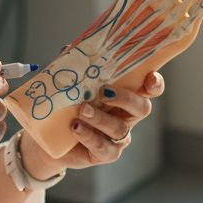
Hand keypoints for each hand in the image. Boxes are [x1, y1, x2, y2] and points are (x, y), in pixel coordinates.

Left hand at [20, 72, 164, 178]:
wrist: (48, 139)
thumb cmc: (65, 108)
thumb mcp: (69, 85)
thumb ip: (73, 67)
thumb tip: (69, 49)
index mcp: (123, 96)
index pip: (148, 89)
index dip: (154, 83)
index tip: (149, 77)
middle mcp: (126, 116)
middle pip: (142, 108)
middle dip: (126, 99)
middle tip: (104, 92)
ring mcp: (118, 137)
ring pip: (120, 128)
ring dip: (101, 118)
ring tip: (82, 110)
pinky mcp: (105, 153)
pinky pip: (104, 147)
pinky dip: (90, 136)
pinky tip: (76, 128)